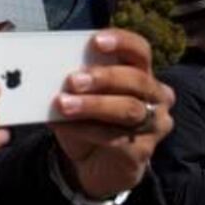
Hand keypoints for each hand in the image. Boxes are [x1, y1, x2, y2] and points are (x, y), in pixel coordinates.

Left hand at [50, 29, 174, 199]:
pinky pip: (115, 137)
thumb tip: (49, 68)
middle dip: (104, 78)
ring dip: (93, 105)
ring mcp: (154, 123)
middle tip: (73, 80)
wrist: (94, 163)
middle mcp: (155, 95)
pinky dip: (85, 129)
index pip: (140, 50)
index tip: (96, 41)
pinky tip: (64, 125)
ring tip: (63, 104)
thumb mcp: (81, 96)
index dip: (122, 42)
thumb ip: (75, 80)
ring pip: (128, 109)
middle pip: (137, 79)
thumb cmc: (88, 119)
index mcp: (140, 72)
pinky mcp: (143, 150)